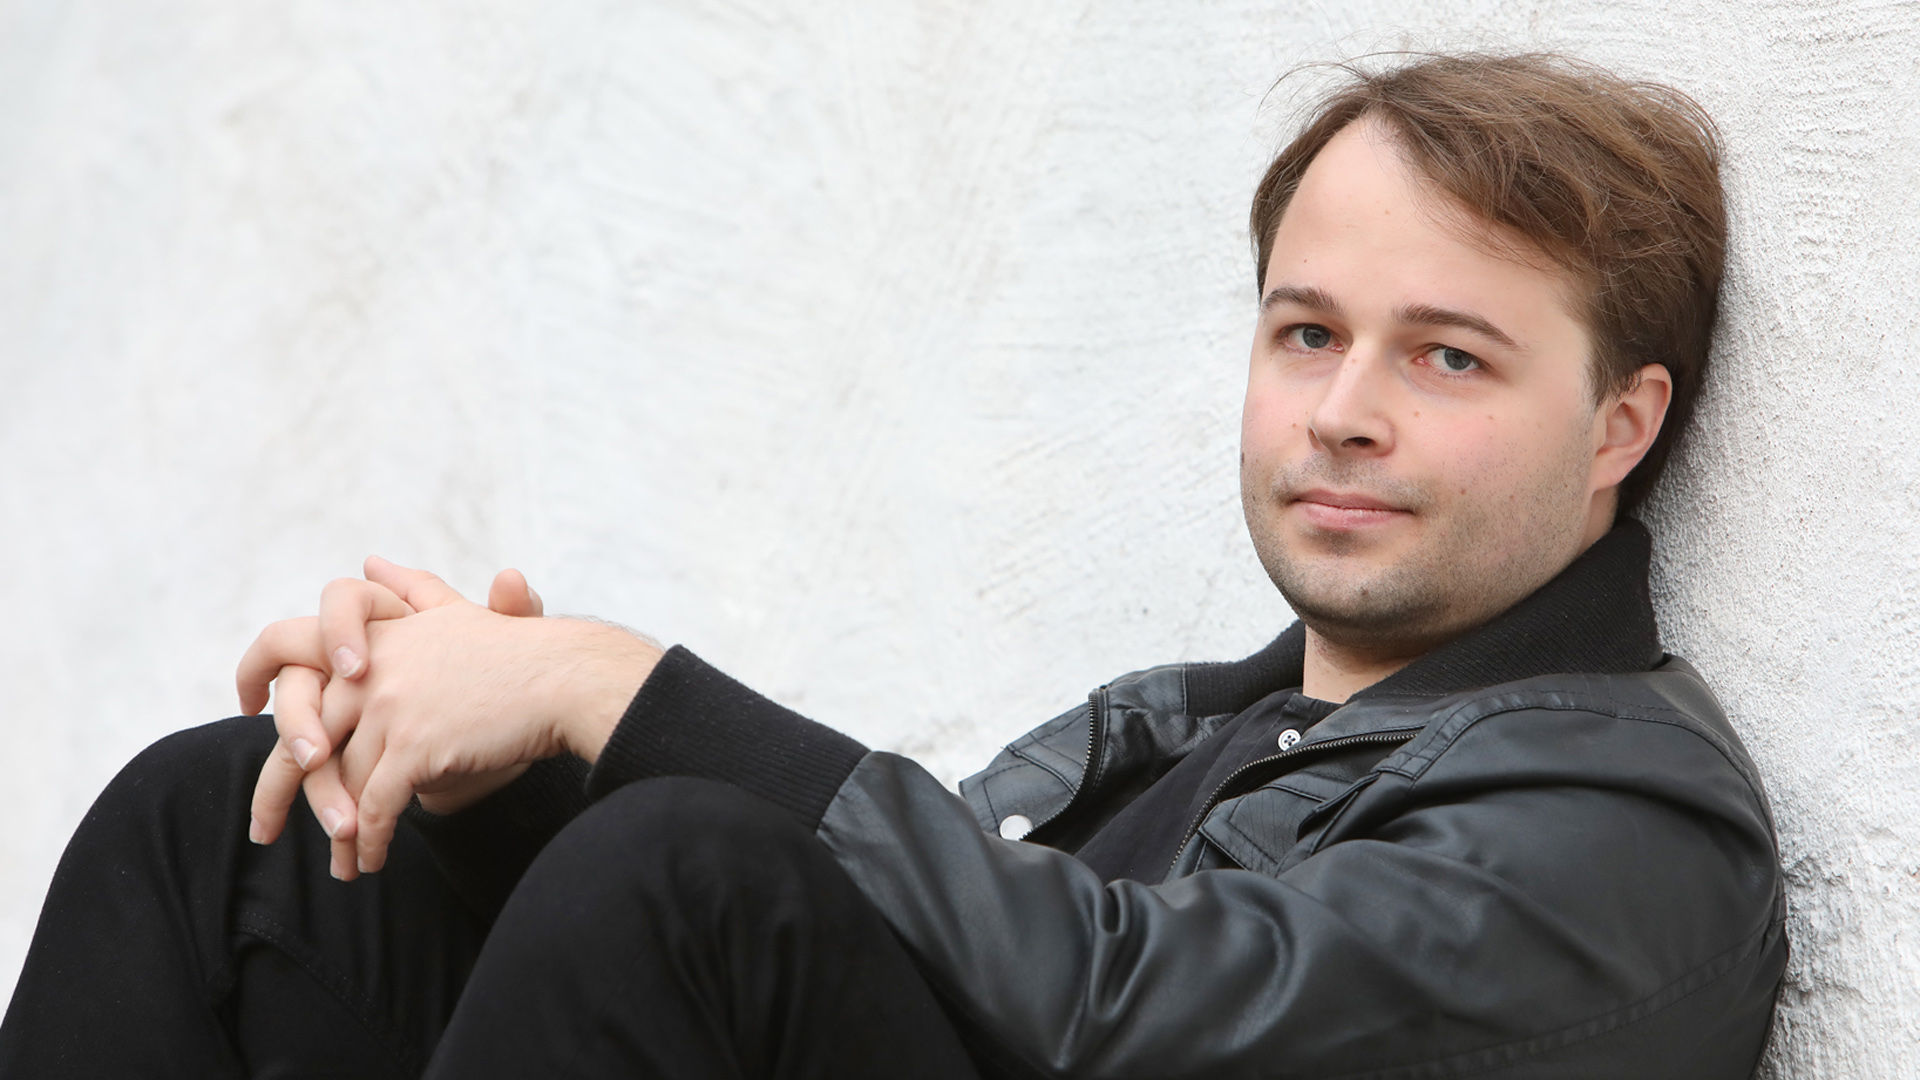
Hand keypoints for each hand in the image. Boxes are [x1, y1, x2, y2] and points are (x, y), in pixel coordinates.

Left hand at [239, 562, 555, 877]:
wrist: (566, 679)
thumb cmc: (521, 652)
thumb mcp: (457, 613)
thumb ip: (411, 591)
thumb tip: (372, 562)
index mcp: (376, 636)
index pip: (288, 646)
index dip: (255, 674)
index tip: (245, 709)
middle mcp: (372, 669)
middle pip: (299, 735)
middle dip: (276, 792)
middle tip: (262, 830)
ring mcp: (391, 707)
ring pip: (340, 781)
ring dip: (339, 832)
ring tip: (344, 865)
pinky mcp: (415, 748)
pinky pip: (376, 807)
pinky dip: (370, 841)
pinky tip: (371, 861)